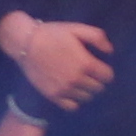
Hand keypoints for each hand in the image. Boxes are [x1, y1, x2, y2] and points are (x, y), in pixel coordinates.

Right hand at [0, 13, 114, 107]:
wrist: (25, 43)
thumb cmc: (52, 34)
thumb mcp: (77, 28)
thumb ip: (97, 37)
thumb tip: (109, 52)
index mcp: (86, 63)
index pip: (108, 76)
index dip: (105, 71)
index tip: (99, 67)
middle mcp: (77, 79)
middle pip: (98, 88)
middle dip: (96, 80)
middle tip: (87, 73)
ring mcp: (65, 89)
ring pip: (86, 97)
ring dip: (85, 90)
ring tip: (78, 81)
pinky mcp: (53, 96)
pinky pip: (72, 106)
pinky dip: (74, 100)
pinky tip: (69, 91)